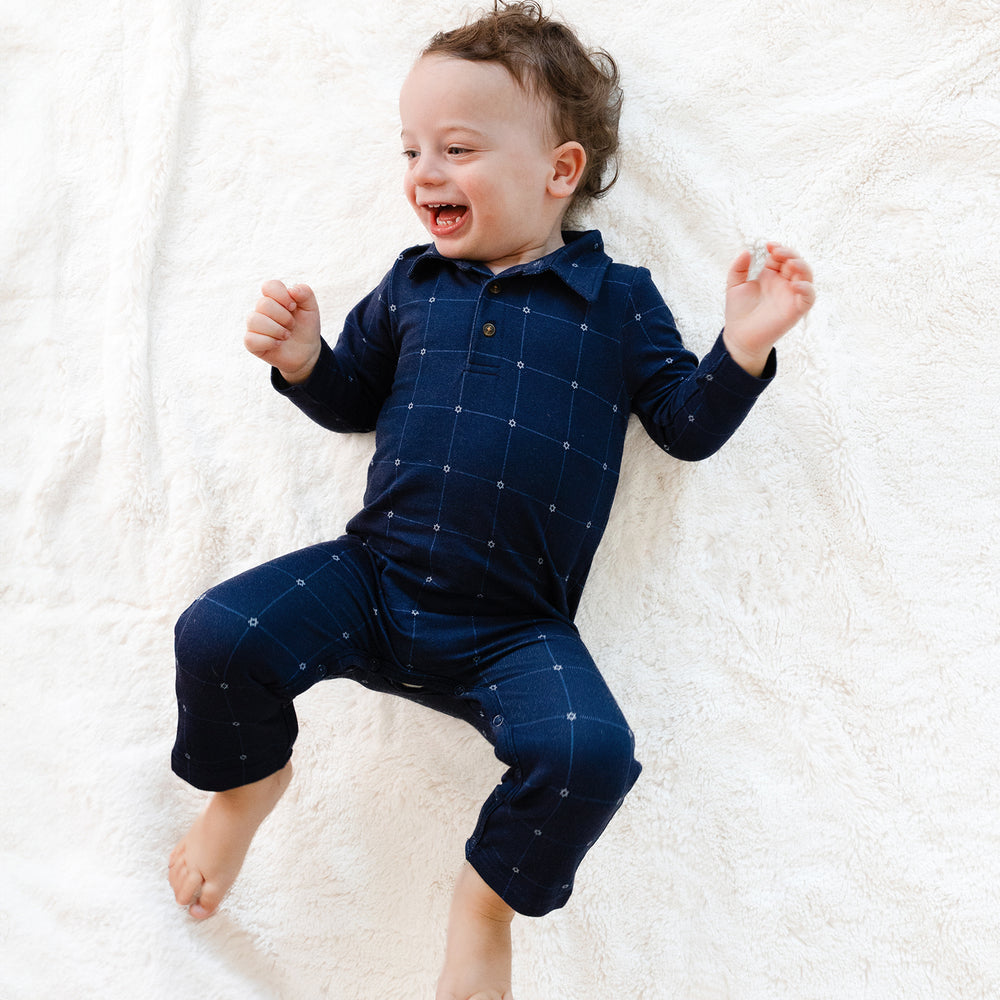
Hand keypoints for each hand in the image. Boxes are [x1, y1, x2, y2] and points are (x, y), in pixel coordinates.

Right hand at [245, 280, 321, 383]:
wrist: (307, 352)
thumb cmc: (305, 327)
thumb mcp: (311, 308)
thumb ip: (305, 293)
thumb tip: (292, 290)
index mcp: (274, 298)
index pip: (269, 286)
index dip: (282, 296)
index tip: (293, 307)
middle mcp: (261, 310)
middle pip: (264, 304)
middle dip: (284, 317)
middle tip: (292, 325)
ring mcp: (254, 326)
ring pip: (254, 320)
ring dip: (276, 330)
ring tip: (286, 336)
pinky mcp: (251, 343)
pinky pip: (250, 339)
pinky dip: (269, 342)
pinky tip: (277, 344)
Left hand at [723, 244, 814, 375]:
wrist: (740, 337)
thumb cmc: (739, 312)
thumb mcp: (734, 286)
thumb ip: (738, 268)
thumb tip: (747, 251)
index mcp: (771, 276)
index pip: (781, 256)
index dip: (778, 248)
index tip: (768, 245)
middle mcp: (783, 283)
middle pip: (796, 262)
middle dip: (789, 253)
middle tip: (776, 252)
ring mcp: (791, 296)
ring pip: (806, 276)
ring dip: (801, 266)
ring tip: (788, 263)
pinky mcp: (796, 310)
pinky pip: (809, 297)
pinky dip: (806, 289)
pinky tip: (794, 285)